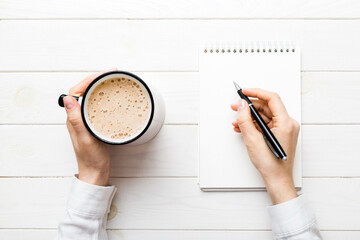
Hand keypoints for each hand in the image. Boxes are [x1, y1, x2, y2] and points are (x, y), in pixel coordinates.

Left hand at [63, 69, 116, 185]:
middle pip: (84, 91)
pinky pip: (97, 106)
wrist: (95, 172)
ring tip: (112, 81)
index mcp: (73, 118)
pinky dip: (104, 98)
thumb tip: (68, 99)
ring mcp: (86, 121)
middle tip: (111, 73)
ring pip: (91, 97)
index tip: (101, 74)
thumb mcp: (85, 139)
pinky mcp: (94, 124)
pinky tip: (112, 98)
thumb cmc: (90, 159)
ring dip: (100, 87)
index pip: (76, 92)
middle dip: (96, 80)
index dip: (88, 80)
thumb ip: (76, 120)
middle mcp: (78, 117)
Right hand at [231, 88, 299, 204]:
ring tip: (236, 122)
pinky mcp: (280, 135)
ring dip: (250, 117)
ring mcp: (284, 130)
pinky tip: (243, 128)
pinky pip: (266, 124)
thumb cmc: (270, 164)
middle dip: (249, 107)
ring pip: (265, 116)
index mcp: (285, 122)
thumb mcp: (252, 139)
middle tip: (235, 107)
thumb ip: (245, 119)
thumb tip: (241, 105)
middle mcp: (287, 124)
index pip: (272, 98)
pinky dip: (254, 125)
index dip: (256, 92)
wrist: (277, 180)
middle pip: (267, 107)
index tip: (244, 92)